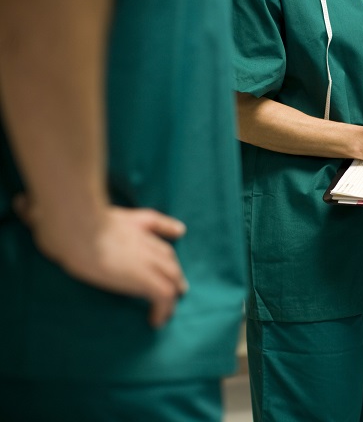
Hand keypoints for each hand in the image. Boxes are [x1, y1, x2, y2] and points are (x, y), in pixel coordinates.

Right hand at [14, 196, 187, 327]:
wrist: (77, 226)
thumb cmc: (63, 219)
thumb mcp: (57, 212)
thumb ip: (42, 211)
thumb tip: (22, 202)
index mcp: (127, 221)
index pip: (153, 222)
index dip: (167, 228)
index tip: (178, 231)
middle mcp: (142, 239)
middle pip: (168, 254)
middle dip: (173, 269)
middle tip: (177, 283)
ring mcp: (147, 259)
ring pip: (171, 276)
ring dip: (172, 291)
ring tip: (169, 308)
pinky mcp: (146, 279)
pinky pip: (164, 297)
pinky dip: (164, 310)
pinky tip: (157, 321)